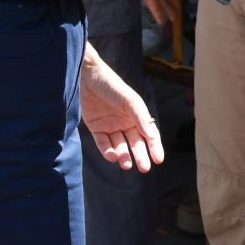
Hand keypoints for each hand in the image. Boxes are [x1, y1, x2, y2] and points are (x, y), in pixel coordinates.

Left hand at [81, 47, 163, 171]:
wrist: (86, 76)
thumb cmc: (111, 85)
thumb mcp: (129, 100)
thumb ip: (140, 117)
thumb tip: (152, 135)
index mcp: (136, 114)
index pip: (148, 134)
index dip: (154, 147)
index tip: (158, 160)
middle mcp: (125, 122)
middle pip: (135, 143)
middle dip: (140, 156)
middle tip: (144, 168)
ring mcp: (110, 125)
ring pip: (119, 146)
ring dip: (123, 156)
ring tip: (126, 164)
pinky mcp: (95, 127)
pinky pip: (103, 143)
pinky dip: (107, 151)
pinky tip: (112, 156)